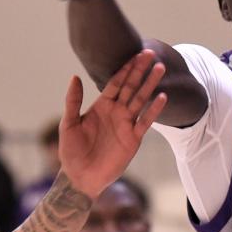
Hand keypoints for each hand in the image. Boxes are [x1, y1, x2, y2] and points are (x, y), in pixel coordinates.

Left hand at [58, 52, 165, 197]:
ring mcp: (126, 125)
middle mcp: (116, 112)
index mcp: (101, 106)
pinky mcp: (133, 139)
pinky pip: (145, 122)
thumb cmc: (71, 152)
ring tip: (160, 69)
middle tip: (150, 54)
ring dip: (150, 85)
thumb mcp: (68, 124)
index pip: (115, 83)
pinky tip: (162, 97)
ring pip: (140, 100)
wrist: (80, 177)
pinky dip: (154, 110)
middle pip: (130, 87)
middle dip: (140, 71)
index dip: (124, 69)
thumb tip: (75, 77)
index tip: (134, 54)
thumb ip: (73, 101)